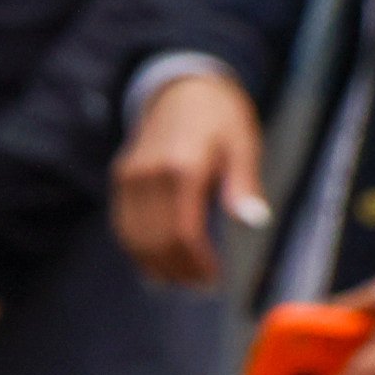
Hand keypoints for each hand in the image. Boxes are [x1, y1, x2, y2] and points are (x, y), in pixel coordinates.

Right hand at [113, 69, 268, 288]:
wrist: (181, 87)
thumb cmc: (221, 118)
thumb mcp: (243, 145)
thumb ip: (244, 185)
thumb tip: (254, 221)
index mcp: (183, 167)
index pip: (182, 232)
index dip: (195, 263)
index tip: (212, 280)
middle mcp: (149, 173)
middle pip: (155, 240)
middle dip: (176, 270)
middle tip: (199, 287)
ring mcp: (130, 176)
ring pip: (134, 237)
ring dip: (154, 265)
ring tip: (177, 281)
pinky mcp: (121, 176)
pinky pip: (123, 223)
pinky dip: (136, 248)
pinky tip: (154, 263)